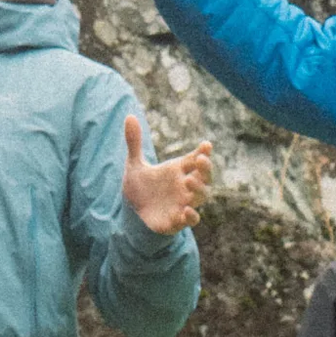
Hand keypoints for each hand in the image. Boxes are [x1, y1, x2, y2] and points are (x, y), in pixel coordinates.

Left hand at [122, 114, 211, 236]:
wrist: (131, 212)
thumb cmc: (140, 187)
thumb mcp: (134, 164)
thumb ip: (134, 142)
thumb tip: (129, 116)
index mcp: (177, 170)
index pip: (196, 159)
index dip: (203, 152)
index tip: (206, 144)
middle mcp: (184, 185)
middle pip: (204, 176)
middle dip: (206, 168)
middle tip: (202, 159)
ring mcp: (183, 202)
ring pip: (201, 196)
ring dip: (199, 189)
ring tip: (189, 181)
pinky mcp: (176, 220)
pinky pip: (191, 220)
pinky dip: (192, 216)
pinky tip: (187, 211)